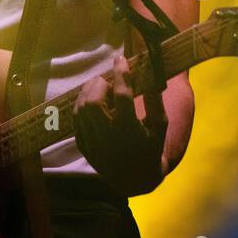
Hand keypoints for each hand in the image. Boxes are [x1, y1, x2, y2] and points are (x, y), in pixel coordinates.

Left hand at [73, 55, 166, 195]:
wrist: (135, 178)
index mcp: (130, 131)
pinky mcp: (83, 146)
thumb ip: (155, 99)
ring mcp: (93, 143)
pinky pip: (76, 120)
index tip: (121, 59)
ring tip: (101, 88)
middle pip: (93, 102)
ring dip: (88, 92)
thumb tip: (148, 71)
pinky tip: (92, 100)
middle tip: (109, 81)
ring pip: (81, 109)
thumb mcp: (161, 125)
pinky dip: (82, 105)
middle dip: (99, 85)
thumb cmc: (151, 148)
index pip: (122, 96)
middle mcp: (108, 137)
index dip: (121, 74)